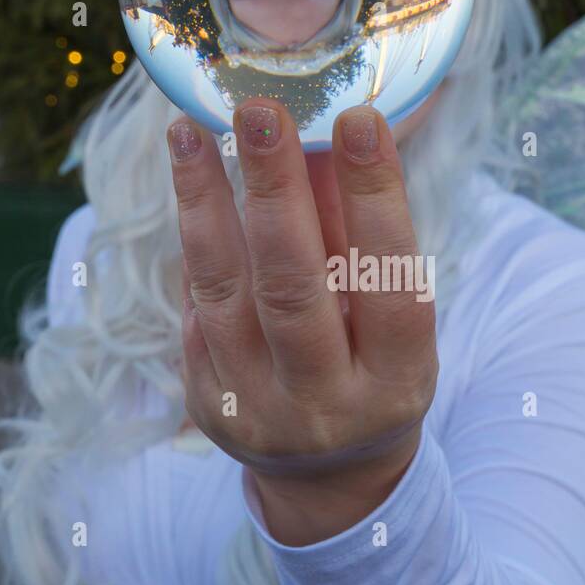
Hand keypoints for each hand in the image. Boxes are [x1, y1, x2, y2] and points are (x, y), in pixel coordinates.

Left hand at [167, 98, 437, 544]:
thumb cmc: (374, 372)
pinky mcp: (205, 405)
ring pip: (223, 294)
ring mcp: (256, 411)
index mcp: (395, 382)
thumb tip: (328, 132)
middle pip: (293, 289)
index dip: (376, 199)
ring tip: (189, 131)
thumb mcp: (391, 318)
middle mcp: (325, 406)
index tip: (359, 118)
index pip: (388, 281)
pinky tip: (191, 183)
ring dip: (204, 203)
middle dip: (275, 191)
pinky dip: (196, 242)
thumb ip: (360, 237)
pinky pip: (194, 309)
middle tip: (259, 109)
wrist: (328, 475)